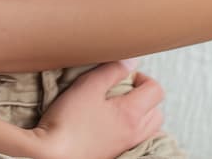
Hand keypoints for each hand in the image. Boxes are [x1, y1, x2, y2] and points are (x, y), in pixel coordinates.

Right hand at [30, 61, 164, 158]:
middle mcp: (134, 133)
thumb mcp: (89, 86)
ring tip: (117, 105)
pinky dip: (131, 128)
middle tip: (122, 89)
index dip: (142, 77)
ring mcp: (126, 146)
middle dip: (144, 96)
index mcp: (131, 114)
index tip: (123, 76)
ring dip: (140, 113)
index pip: (156, 90)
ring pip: (149, 128)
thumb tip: (131, 61)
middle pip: (156, 111)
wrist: (54, 154)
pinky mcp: (116, 154)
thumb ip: (112, 71)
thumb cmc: (69, 120)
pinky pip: (136, 139)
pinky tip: (110, 122)